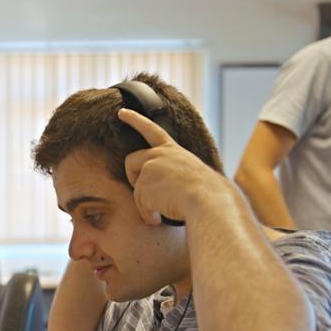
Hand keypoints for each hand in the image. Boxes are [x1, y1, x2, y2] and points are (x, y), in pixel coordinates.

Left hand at [116, 108, 229, 225]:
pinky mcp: (143, 185)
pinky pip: (139, 205)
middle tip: (143, 192)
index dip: (135, 119)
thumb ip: (174, 174)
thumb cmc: (207, 194)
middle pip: (130, 161)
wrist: (208, 200)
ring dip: (145, 204)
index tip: (121, 112)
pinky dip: (148, 215)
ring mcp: (150, 168)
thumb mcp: (191, 175)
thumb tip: (163, 191)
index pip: (151, 129)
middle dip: (132, 177)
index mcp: (172, 150)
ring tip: (161, 213)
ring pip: (136, 189)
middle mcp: (159, 155)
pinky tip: (158, 219)